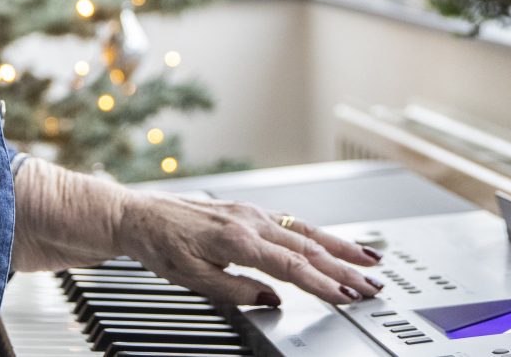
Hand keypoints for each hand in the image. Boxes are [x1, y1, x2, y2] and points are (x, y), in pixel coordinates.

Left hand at [112, 191, 383, 306]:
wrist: (136, 215)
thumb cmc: (159, 245)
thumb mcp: (191, 279)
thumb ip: (235, 291)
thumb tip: (272, 299)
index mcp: (237, 240)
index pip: (291, 266)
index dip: (322, 283)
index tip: (346, 296)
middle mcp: (250, 221)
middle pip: (308, 247)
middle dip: (344, 268)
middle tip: (373, 284)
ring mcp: (252, 213)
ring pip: (305, 231)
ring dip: (340, 246)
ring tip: (371, 259)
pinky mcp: (249, 211)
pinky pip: (291, 222)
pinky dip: (319, 233)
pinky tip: (333, 242)